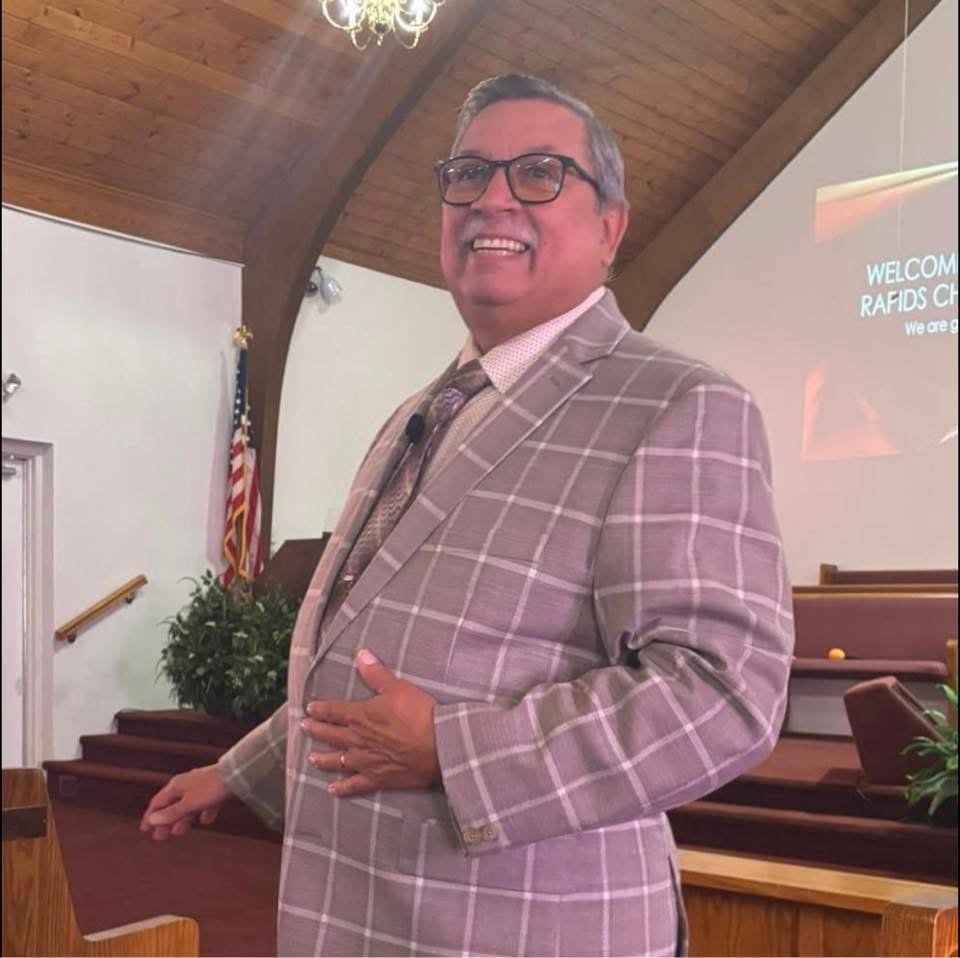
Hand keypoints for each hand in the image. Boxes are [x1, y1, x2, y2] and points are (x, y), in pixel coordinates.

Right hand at [140, 764, 230, 839]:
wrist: (236, 774)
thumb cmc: (210, 788)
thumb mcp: (189, 803)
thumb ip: (171, 813)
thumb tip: (152, 820)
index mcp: (176, 786)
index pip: (158, 802)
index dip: (150, 816)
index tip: (145, 830)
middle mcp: (187, 784)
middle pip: (172, 805)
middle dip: (166, 821)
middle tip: (160, 837)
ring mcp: (201, 786)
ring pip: (188, 805)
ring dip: (182, 819)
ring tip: (178, 833)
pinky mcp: (215, 788)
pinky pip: (206, 803)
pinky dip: (203, 812)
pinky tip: (206, 820)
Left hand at [302, 649, 440, 797]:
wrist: (438, 746)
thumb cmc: (418, 714)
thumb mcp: (398, 688)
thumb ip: (377, 674)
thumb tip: (361, 655)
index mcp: (361, 716)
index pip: (335, 711)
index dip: (321, 709)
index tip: (309, 709)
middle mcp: (358, 740)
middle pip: (332, 735)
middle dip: (317, 730)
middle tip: (303, 728)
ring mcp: (366, 761)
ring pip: (337, 761)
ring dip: (323, 759)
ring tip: (311, 758)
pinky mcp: (377, 779)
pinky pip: (355, 785)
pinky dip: (342, 788)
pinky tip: (332, 790)